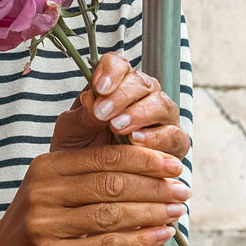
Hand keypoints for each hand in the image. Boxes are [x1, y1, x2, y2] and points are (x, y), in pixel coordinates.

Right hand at [0, 144, 189, 245]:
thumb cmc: (37, 221)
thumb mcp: (52, 187)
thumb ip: (89, 172)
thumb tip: (149, 161)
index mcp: (46, 168)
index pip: (104, 158)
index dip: (145, 160)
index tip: (173, 165)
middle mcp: (42, 192)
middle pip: (111, 184)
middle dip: (154, 186)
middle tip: (182, 190)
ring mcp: (44, 225)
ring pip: (112, 215)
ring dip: (152, 213)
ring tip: (176, 211)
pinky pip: (107, 245)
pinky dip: (140, 240)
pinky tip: (161, 235)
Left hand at [52, 51, 189, 158]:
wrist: (90, 182)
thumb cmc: (79, 149)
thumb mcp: (71, 131)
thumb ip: (81, 114)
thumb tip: (93, 100)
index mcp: (115, 86)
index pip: (119, 64)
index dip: (111, 71)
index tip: (99, 87)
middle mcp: (142, 97)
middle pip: (142, 82)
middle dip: (121, 96)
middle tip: (102, 113)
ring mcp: (162, 118)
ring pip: (161, 104)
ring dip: (139, 114)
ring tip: (118, 126)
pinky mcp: (175, 142)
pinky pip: (174, 135)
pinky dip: (156, 137)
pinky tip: (137, 141)